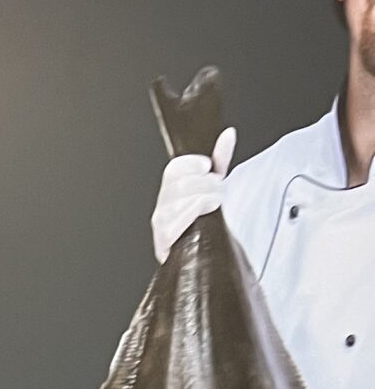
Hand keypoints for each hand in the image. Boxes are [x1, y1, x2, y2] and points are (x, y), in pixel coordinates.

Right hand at [151, 127, 234, 262]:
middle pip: (178, 183)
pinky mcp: (163, 242)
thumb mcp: (216, 186)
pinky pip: (176, 221)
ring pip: (179, 200)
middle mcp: (161, 207)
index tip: (208, 167)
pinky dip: (196, 211)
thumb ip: (220, 160)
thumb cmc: (208, 223)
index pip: (173, 169)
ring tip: (217, 201)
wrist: (206, 255)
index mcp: (170, 192)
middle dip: (205, 182)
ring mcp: (160, 225)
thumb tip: (228, 134)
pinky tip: (210, 213)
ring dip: (204, 196)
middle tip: (219, 188)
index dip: (191, 164)